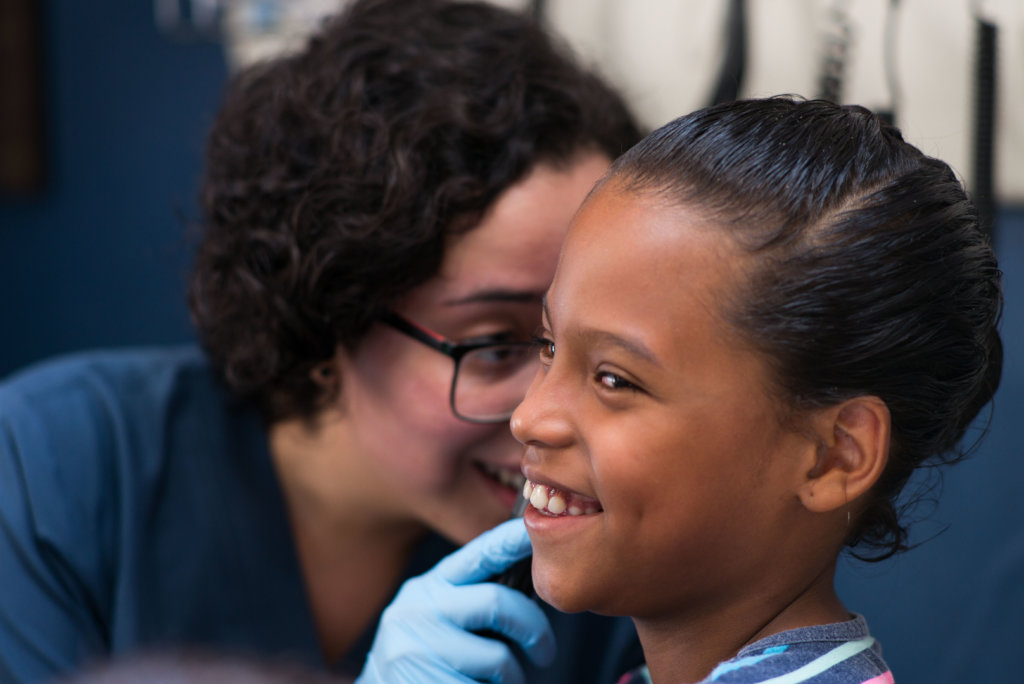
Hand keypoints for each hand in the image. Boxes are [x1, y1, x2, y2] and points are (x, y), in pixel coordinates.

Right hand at [355, 518, 554, 683]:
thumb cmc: (428, 655)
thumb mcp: (441, 614)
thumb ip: (475, 595)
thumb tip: (532, 580)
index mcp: (431, 586)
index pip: (479, 555)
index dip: (510, 541)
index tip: (535, 532)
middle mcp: (418, 609)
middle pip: (496, 603)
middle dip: (535, 629)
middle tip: (545, 653)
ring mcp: (417, 648)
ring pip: (497, 656)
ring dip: (513, 675)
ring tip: (504, 680)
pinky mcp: (426, 681)